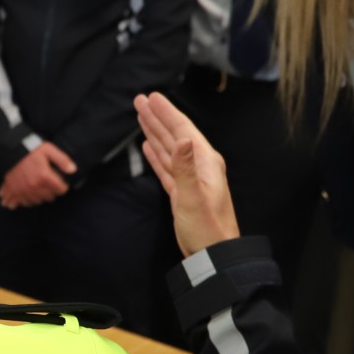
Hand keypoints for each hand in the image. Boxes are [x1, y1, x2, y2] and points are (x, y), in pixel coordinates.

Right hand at [0, 142, 75, 209]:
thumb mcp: (49, 150)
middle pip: (50, 197)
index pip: (61, 190)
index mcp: (44, 176)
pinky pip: (22, 202)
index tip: (61, 182)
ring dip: (40, 197)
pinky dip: (25, 201)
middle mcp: (34, 186)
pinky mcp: (14, 191)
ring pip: (37, 201)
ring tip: (40, 188)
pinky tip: (27, 196)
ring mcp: (23, 190)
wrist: (11, 149)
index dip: (63, 186)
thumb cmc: (31, 149)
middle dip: (52, 192)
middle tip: (50, 184)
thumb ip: (63, 160)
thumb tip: (73, 170)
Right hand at [135, 92, 240, 254]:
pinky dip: (157, 154)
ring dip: (155, 132)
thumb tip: (183, 138)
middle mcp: (199, 166)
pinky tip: (148, 146)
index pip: (182, 130)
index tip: (152, 97)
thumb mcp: (193, 197)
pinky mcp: (182, 192)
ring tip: (141, 116)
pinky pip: (167, 166)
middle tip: (141, 100)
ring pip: (169, 149)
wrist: (213, 255)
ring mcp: (190, 179)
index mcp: (205, 162)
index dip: (166, 113)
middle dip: (158, 118)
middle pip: (175, 135)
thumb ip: (185, 167)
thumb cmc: (206, 228)